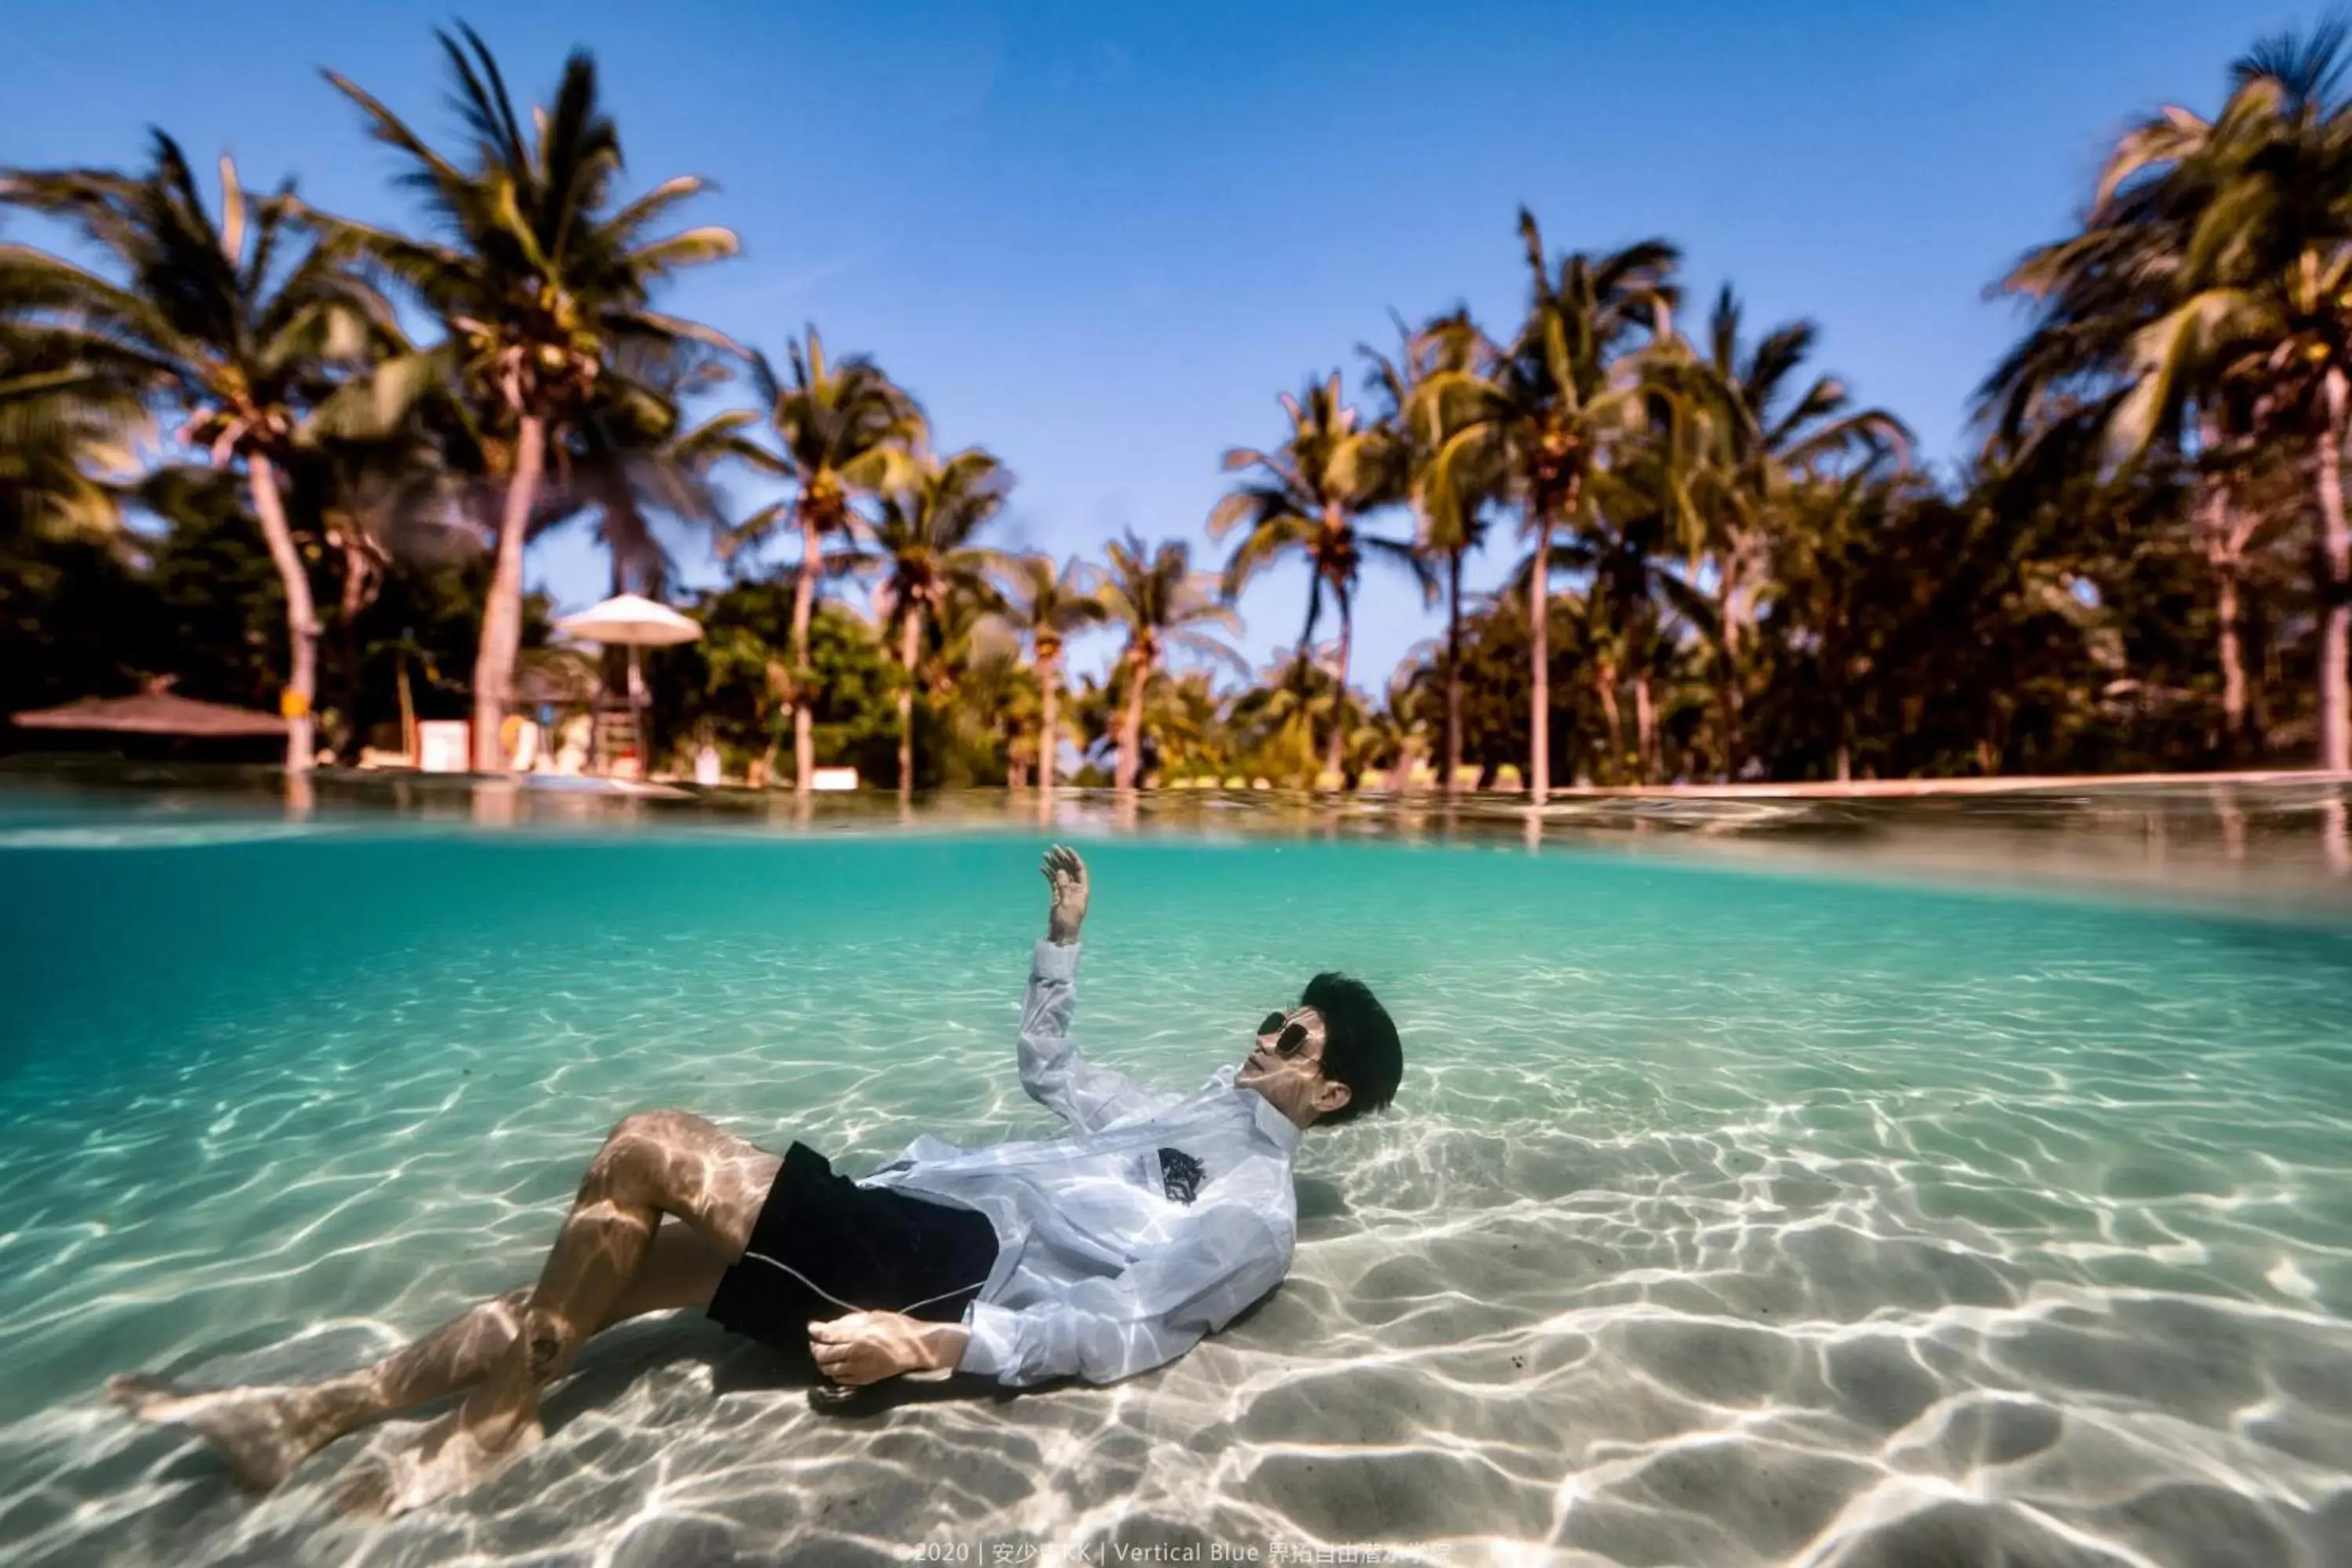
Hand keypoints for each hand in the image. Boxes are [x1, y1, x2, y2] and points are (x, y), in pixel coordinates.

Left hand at [808, 1311, 964, 1385]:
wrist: (916, 1348)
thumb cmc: (897, 1327)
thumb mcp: (873, 1316)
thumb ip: (849, 1321)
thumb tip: (828, 1325)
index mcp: (858, 1336)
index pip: (826, 1335)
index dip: (815, 1330)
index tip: (811, 1326)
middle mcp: (854, 1354)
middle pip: (823, 1354)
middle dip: (815, 1346)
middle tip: (815, 1340)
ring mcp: (858, 1370)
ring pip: (828, 1369)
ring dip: (821, 1361)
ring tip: (824, 1353)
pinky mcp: (863, 1380)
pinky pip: (840, 1379)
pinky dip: (833, 1372)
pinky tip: (836, 1365)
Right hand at [1042, 844, 1088, 944]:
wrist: (1061, 935)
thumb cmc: (1067, 921)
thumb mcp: (1066, 903)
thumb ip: (1064, 886)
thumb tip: (1060, 870)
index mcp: (1083, 889)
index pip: (1080, 869)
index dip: (1074, 858)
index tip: (1066, 849)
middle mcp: (1075, 887)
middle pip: (1069, 869)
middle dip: (1062, 858)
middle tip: (1053, 848)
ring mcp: (1066, 891)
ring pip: (1060, 873)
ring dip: (1053, 864)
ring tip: (1045, 854)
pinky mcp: (1057, 895)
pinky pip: (1053, 881)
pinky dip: (1048, 873)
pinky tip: (1042, 867)